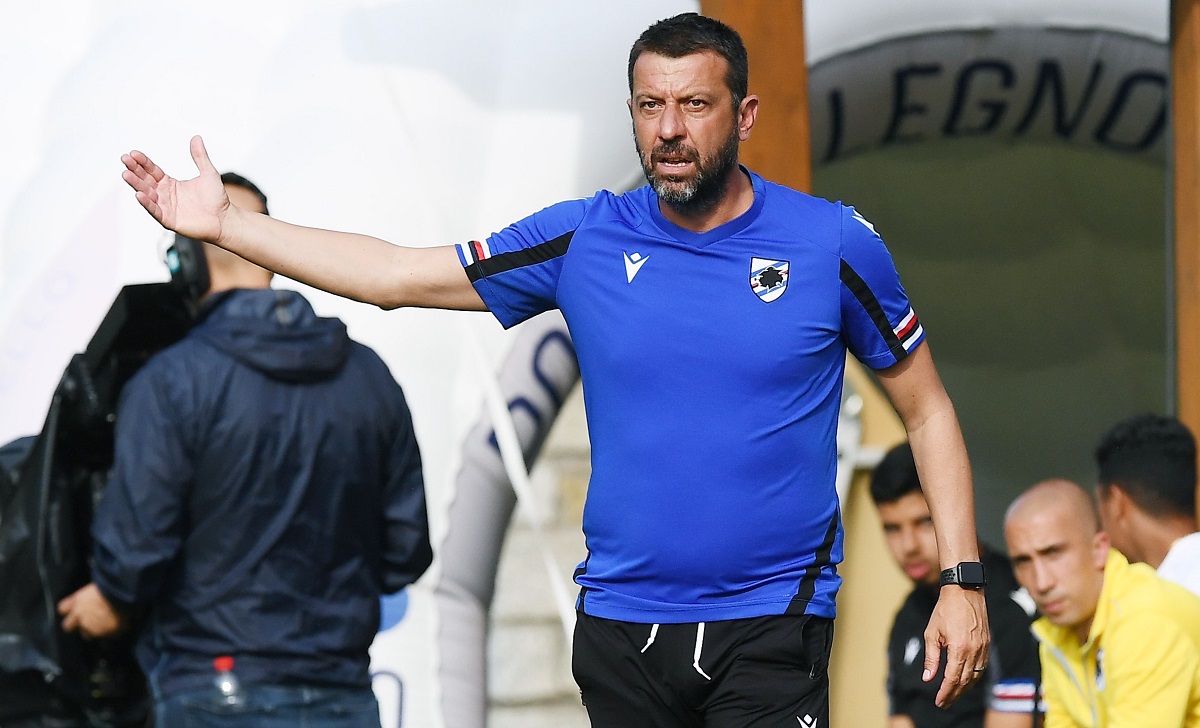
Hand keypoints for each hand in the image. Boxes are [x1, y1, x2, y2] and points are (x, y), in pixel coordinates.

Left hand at [57, 583, 122, 638]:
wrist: (123, 596)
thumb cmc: (112, 586)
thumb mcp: (97, 587)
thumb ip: (89, 597)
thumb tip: (92, 600)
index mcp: (77, 601)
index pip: (63, 608)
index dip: (69, 609)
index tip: (75, 609)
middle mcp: (79, 615)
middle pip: (67, 626)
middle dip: (76, 624)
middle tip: (86, 621)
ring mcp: (89, 626)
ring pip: (86, 634)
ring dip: (92, 630)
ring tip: (105, 623)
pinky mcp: (101, 633)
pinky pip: (102, 636)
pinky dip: (107, 632)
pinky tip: (114, 624)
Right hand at [121, 135, 229, 242]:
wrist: (225, 220)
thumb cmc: (217, 199)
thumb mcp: (208, 173)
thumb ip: (200, 156)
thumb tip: (196, 137)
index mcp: (170, 183)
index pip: (152, 170)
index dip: (142, 162)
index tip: (133, 153)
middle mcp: (164, 194)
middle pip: (145, 180)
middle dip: (134, 170)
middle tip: (124, 159)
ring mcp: (165, 207)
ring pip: (147, 194)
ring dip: (136, 184)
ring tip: (126, 174)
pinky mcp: (169, 220)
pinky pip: (155, 210)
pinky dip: (147, 203)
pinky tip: (139, 194)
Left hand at [923, 586, 988, 707]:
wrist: (964, 591)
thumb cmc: (944, 610)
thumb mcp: (932, 633)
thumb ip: (931, 658)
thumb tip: (928, 678)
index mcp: (959, 649)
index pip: (953, 679)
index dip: (946, 693)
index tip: (939, 702)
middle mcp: (974, 651)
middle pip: (965, 681)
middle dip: (954, 694)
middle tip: (944, 703)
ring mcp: (983, 648)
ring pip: (975, 676)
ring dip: (964, 688)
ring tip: (953, 695)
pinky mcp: (987, 644)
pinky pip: (982, 667)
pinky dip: (973, 677)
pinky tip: (965, 681)